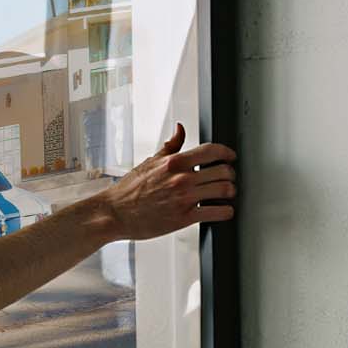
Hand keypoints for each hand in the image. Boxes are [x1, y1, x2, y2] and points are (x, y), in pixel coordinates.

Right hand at [100, 125, 236, 243]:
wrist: (116, 213)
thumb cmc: (130, 189)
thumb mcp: (150, 161)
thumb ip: (170, 146)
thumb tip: (180, 129)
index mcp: (174, 162)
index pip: (211, 151)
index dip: (227, 153)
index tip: (231, 157)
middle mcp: (182, 178)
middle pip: (223, 171)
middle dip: (231, 174)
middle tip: (229, 178)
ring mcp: (184, 198)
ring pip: (224, 190)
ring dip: (231, 191)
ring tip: (228, 194)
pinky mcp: (184, 218)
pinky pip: (216, 213)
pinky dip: (226, 211)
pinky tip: (224, 211)